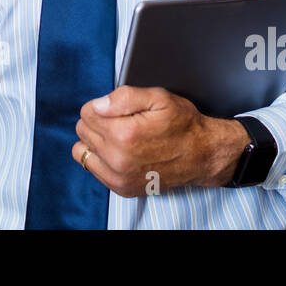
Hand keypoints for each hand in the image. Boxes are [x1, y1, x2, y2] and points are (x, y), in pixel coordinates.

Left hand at [72, 86, 251, 197]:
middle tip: (120, 121)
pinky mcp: (121, 187)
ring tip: (116, 136)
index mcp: (124, 134)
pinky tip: (119, 151)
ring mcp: (119, 176)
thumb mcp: (159, 98)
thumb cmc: (182, 124)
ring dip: (95, 140)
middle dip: (97, 121)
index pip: (87, 112)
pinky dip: (100, 158)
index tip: (117, 109)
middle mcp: (118, 159)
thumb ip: (124, 97)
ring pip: (82, 150)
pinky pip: (93, 168)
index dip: (101, 105)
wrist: (202, 155)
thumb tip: (98, 105)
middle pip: (83, 130)